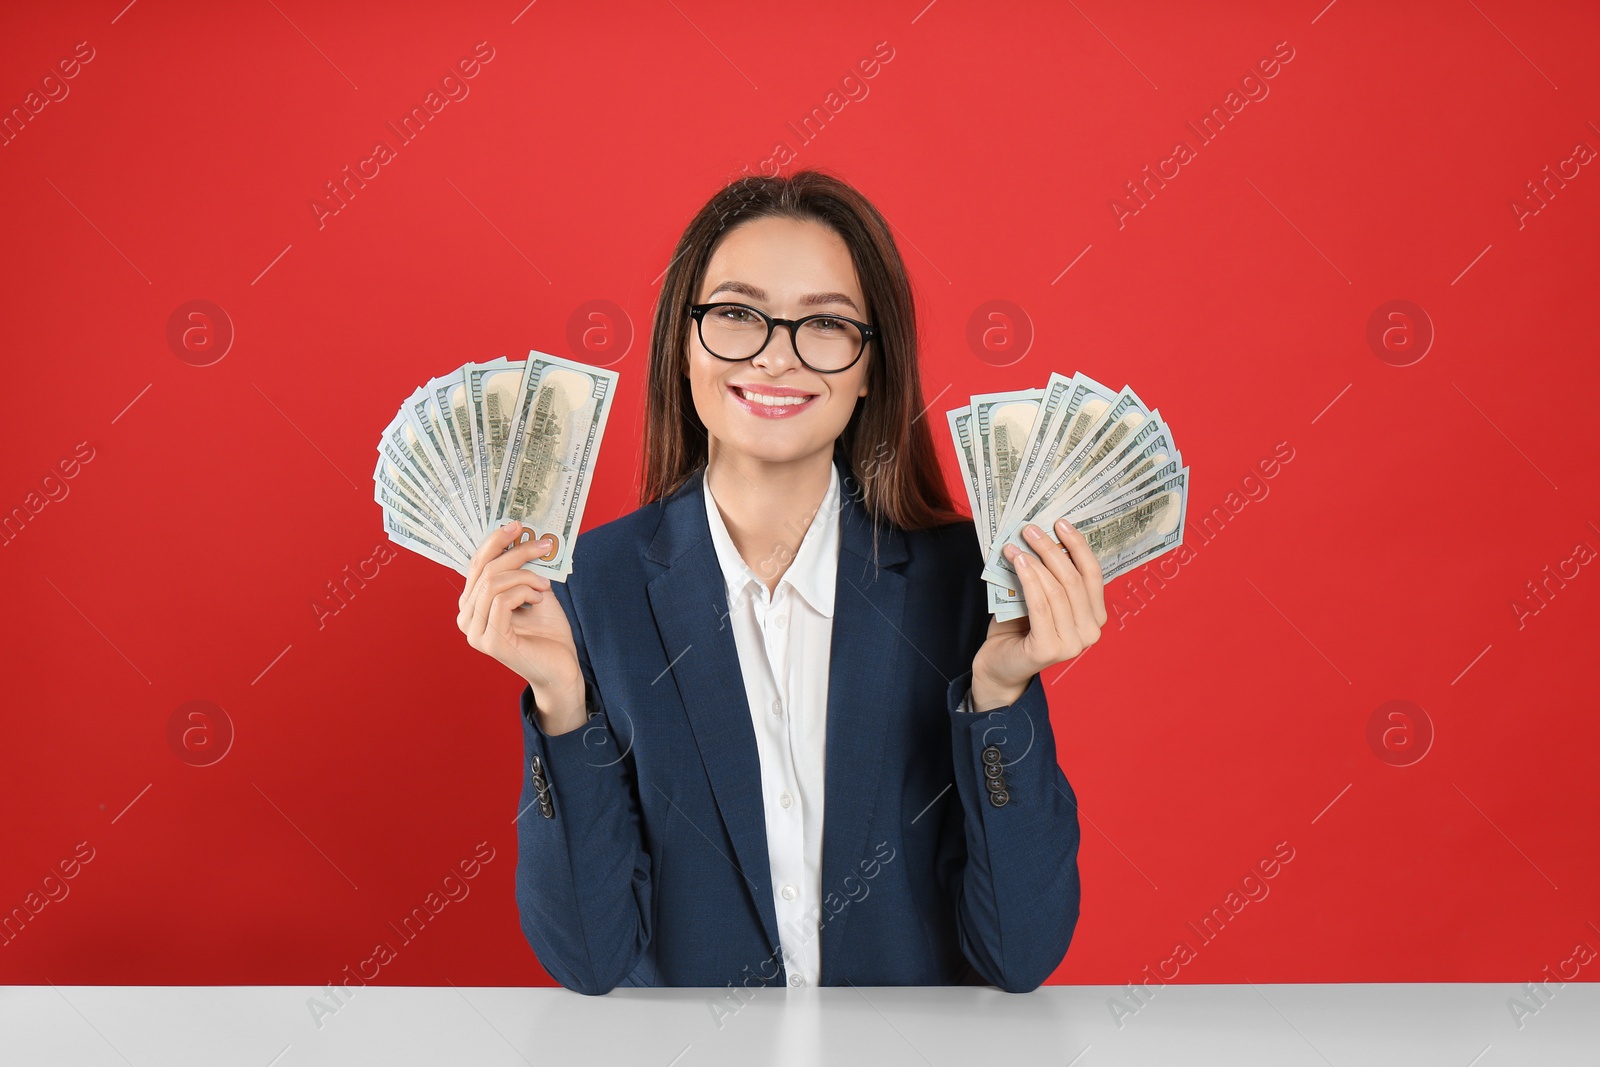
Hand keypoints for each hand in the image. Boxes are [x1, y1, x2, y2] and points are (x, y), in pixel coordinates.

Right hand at [458, 520, 585, 732]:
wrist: (561, 667)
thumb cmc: (547, 631)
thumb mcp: (532, 590)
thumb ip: (519, 569)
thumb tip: (519, 535)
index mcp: (472, 604)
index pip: (476, 564)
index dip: (494, 541)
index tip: (518, 524)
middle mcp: (466, 618)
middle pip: (485, 570)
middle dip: (516, 553)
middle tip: (544, 546)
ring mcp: (475, 632)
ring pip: (493, 583)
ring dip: (525, 576)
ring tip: (544, 586)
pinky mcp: (490, 642)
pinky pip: (501, 601)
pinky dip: (524, 591)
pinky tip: (538, 598)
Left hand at [972, 518, 1106, 710]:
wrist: (999, 666)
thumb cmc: (1019, 628)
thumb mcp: (1040, 597)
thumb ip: (1049, 576)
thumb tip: (1043, 535)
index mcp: (1095, 617)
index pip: (1093, 574)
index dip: (1078, 546)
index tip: (1060, 523)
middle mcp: (1091, 632)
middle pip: (1073, 579)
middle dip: (1051, 549)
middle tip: (1030, 529)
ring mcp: (1073, 644)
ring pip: (1056, 590)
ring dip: (1034, 561)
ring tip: (1015, 544)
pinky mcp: (1049, 650)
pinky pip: (1040, 605)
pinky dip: (1029, 580)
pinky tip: (1017, 562)